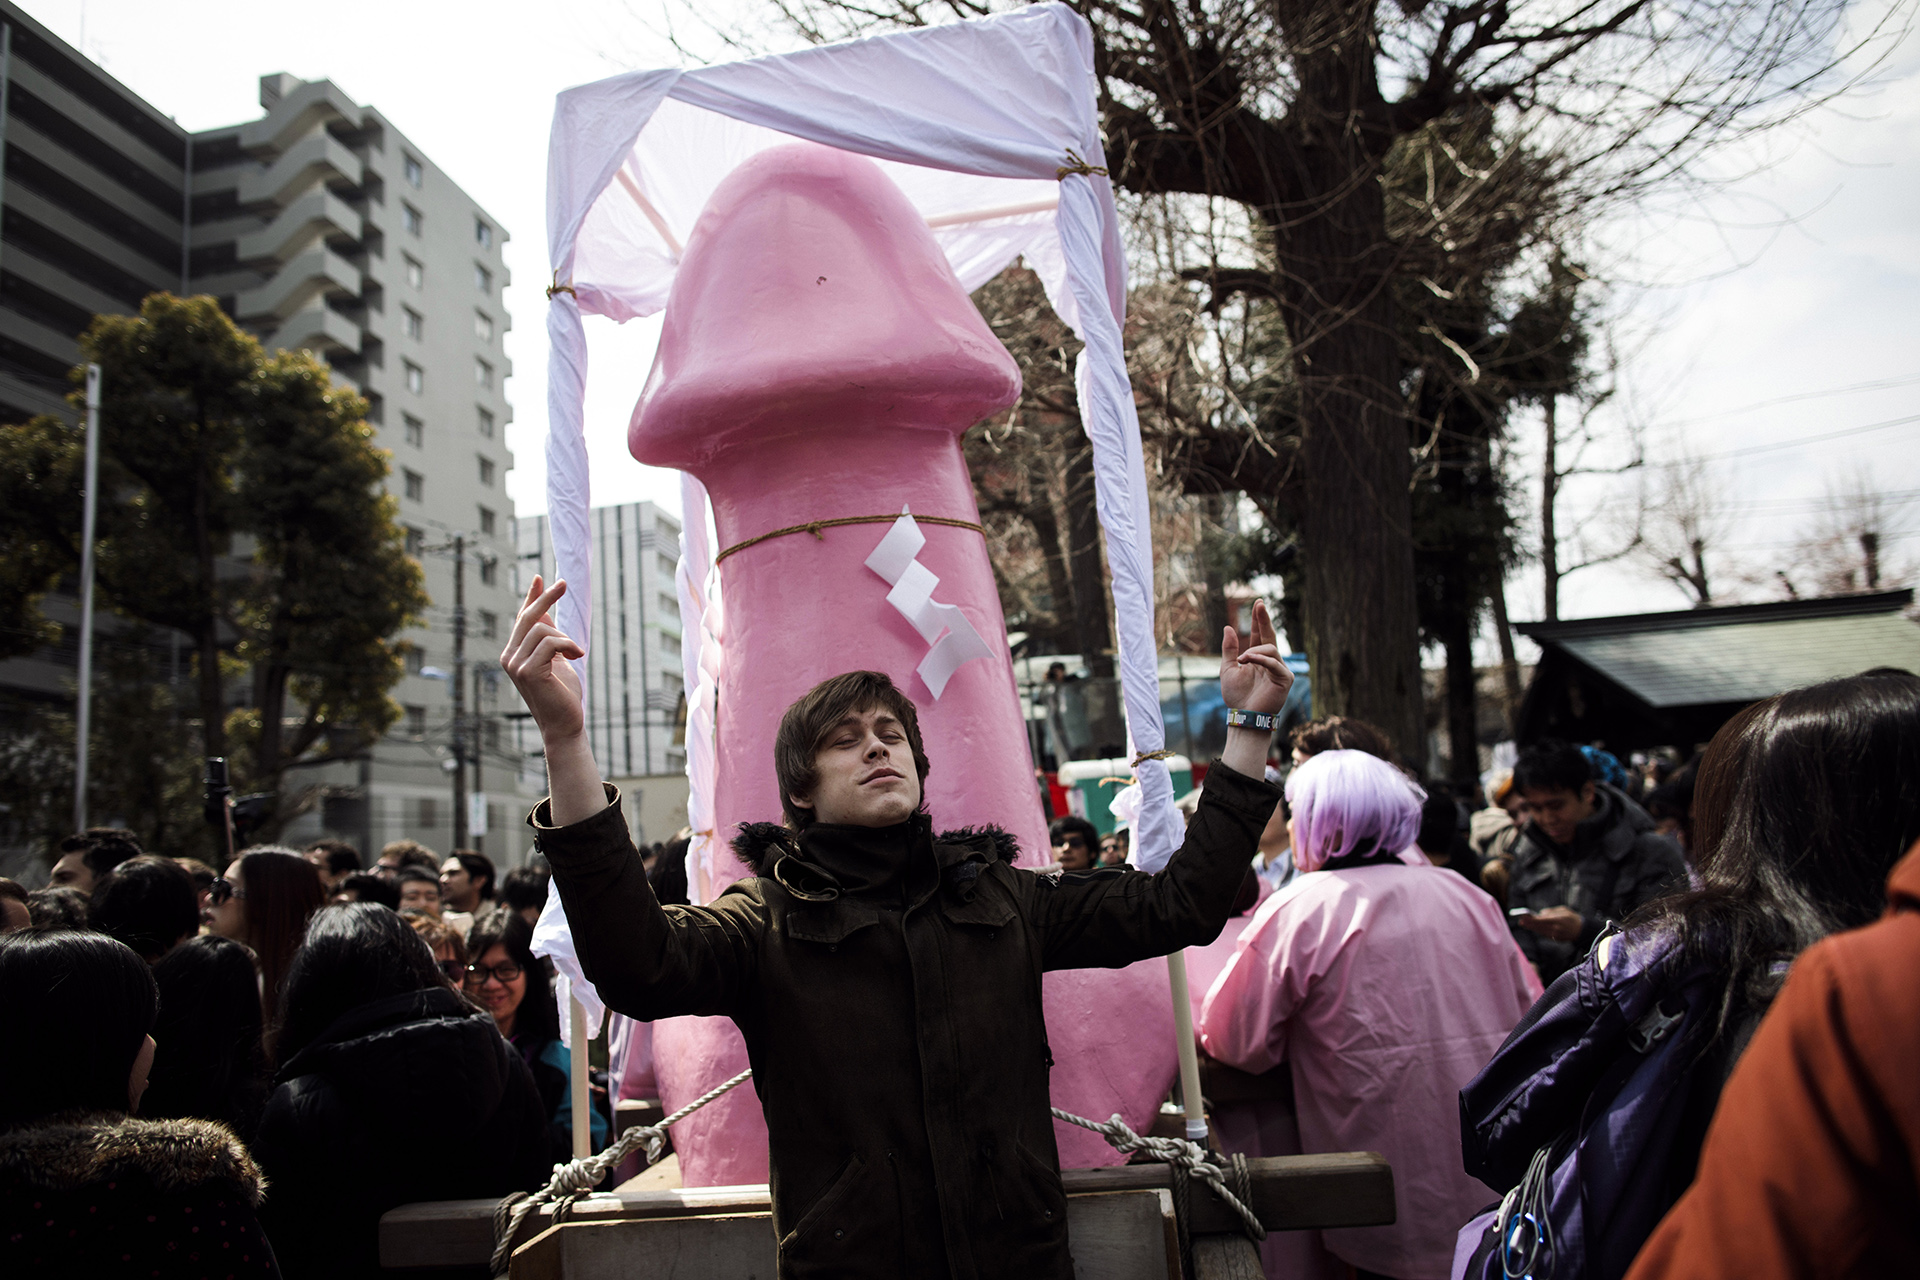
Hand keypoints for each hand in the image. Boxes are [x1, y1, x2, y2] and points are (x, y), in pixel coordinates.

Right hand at [502, 576, 585, 746]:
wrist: (564, 724)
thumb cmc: (562, 694)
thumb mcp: (556, 660)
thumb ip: (549, 638)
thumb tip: (545, 613)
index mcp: (514, 653)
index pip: (522, 619)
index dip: (531, 598)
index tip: (540, 579)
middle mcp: (509, 657)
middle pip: (528, 618)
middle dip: (546, 598)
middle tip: (563, 583)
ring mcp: (516, 664)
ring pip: (542, 630)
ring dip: (565, 639)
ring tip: (575, 654)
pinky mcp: (528, 671)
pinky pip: (551, 642)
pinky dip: (568, 645)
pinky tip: (577, 657)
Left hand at [1220, 599, 1291, 714]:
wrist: (1243, 715)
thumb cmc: (1236, 695)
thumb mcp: (1228, 668)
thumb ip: (1229, 649)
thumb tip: (1228, 627)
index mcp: (1257, 658)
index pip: (1258, 635)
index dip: (1258, 620)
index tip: (1257, 603)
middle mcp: (1270, 661)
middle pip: (1269, 636)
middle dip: (1263, 619)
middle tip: (1259, 604)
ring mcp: (1279, 669)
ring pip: (1270, 649)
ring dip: (1254, 651)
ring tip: (1242, 659)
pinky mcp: (1285, 679)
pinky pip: (1274, 663)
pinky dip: (1261, 659)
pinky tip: (1249, 659)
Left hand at [1516, 906, 1582, 942]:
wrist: (1582, 929)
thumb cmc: (1571, 917)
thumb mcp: (1563, 910)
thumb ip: (1551, 911)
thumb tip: (1540, 914)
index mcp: (1558, 920)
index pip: (1542, 920)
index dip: (1532, 919)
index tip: (1524, 917)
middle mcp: (1557, 929)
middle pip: (1540, 927)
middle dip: (1529, 924)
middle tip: (1521, 921)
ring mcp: (1557, 935)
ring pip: (1541, 932)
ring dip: (1532, 928)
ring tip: (1524, 924)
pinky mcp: (1557, 939)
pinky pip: (1545, 935)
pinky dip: (1539, 931)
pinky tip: (1533, 928)